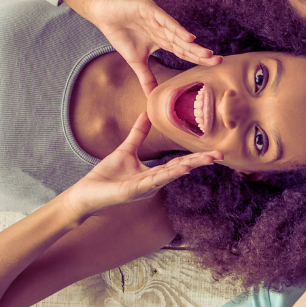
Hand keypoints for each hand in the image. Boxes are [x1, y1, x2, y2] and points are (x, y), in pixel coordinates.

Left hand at [62, 113, 219, 218]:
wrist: (85, 194)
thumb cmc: (105, 177)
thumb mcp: (125, 150)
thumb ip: (138, 134)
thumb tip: (146, 113)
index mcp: (153, 174)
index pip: (178, 162)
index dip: (196, 156)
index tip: (213, 150)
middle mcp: (153, 182)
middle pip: (180, 169)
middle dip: (200, 161)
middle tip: (220, 155)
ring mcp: (144, 188)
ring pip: (171, 175)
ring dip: (189, 166)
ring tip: (207, 160)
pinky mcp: (133, 191)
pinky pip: (154, 180)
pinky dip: (169, 174)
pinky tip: (182, 168)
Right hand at [74, 0, 218, 96]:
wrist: (103, 13)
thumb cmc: (120, 34)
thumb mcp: (135, 61)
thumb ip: (146, 78)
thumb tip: (150, 99)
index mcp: (163, 40)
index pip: (183, 52)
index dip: (198, 59)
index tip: (214, 66)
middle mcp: (164, 29)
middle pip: (185, 44)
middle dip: (201, 53)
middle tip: (219, 61)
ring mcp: (158, 18)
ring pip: (178, 33)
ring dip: (192, 44)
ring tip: (207, 53)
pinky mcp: (149, 9)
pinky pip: (164, 20)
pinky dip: (176, 28)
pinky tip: (189, 37)